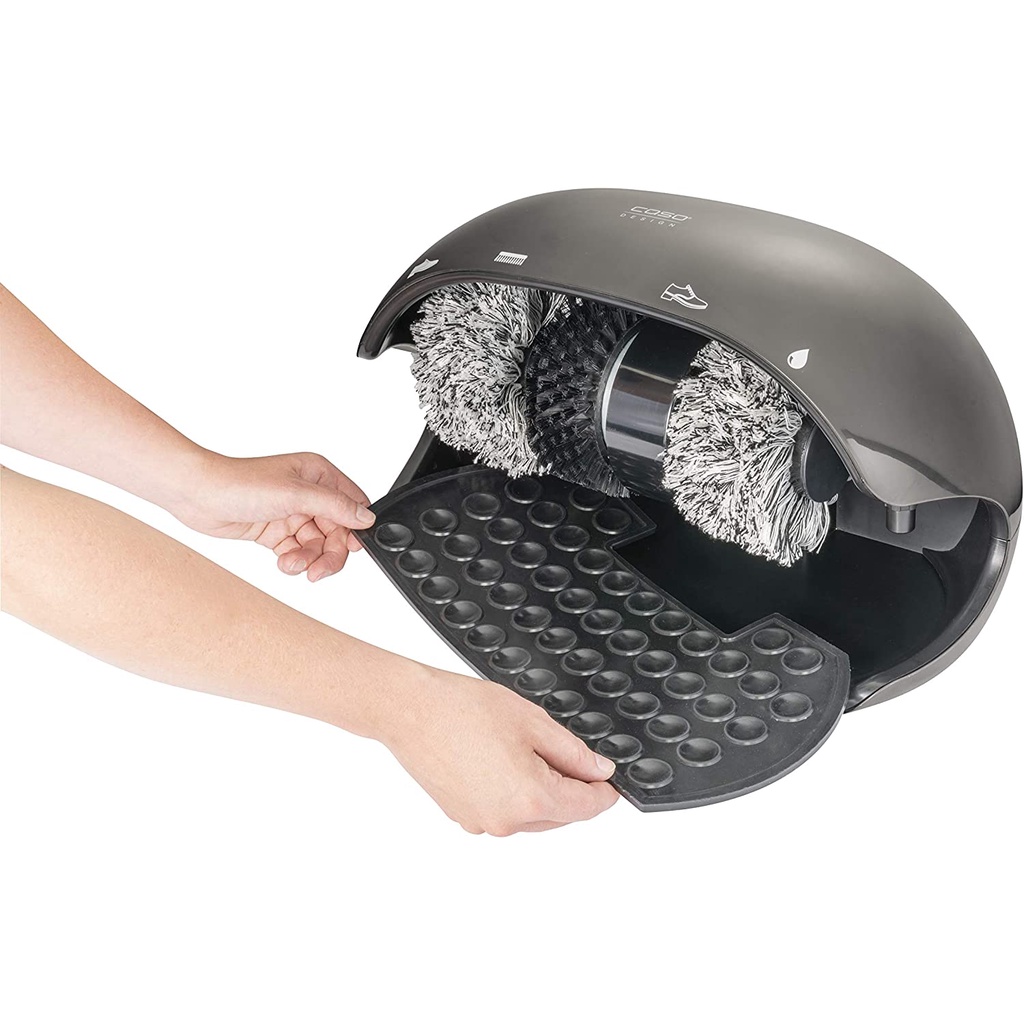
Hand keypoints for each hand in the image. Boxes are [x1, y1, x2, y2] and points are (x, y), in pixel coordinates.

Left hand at [171, 451, 374, 580]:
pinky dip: (293, 561)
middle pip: (335, 531)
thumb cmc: (240, 483)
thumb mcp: (295, 494)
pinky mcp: (275, 530)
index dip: (354, 529)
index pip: (351, 505)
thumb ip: (335, 506)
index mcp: (318, 474)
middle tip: (319, 571)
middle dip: (329, 553)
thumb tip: (366, 518)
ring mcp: (291, 512)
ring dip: (307, 559)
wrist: (197, 495)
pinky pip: (297, 551)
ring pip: (316, 545)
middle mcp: (308, 493)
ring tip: (290, 565)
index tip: (352, 549)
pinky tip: (283, 563)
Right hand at [380, 669, 618, 834]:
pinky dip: (512, 795)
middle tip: (565, 752)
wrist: (410, 709)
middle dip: (571, 789)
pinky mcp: (463, 818)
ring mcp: (482, 824)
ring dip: (540, 793)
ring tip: (522, 748)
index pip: (586, 807)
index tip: (610, 781)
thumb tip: (599, 771)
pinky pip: (503, 813)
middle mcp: (506, 822)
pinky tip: (499, 760)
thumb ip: (573, 753)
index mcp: (530, 797)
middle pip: (560, 815)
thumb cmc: (462, 709)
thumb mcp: (532, 721)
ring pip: (531, 817)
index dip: (604, 792)